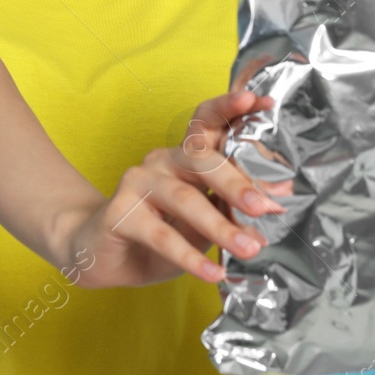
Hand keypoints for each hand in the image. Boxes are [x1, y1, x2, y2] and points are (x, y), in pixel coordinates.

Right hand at [54, 89, 291, 289]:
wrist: (103, 255)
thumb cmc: (158, 235)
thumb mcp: (202, 225)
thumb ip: (230, 214)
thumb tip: (271, 215)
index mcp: (186, 157)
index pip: (208, 124)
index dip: (232, 110)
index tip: (264, 102)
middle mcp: (162, 161)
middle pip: (201, 160)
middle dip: (237, 182)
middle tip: (264, 206)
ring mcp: (138, 183)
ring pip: (184, 199)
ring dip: (220, 227)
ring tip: (248, 248)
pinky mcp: (120, 212)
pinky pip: (161, 235)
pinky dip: (190, 257)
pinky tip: (213, 273)